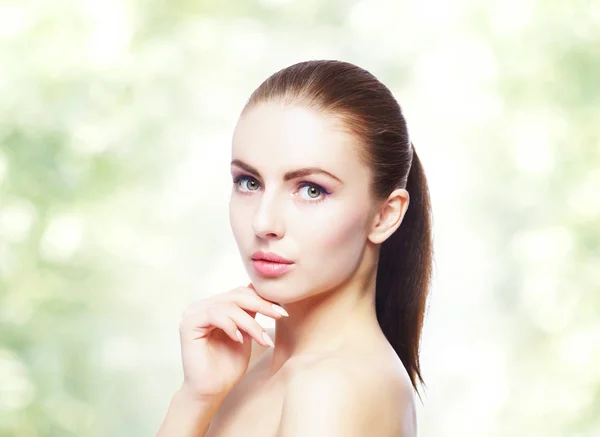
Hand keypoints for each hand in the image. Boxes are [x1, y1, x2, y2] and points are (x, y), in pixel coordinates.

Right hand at [177, 283, 286, 400]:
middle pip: (236, 295)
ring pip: (229, 306)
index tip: (282, 310)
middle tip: (279, 315)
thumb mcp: (246, 333)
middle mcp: (202, 306)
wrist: (212, 390)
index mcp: (215, 305)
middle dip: (261, 305)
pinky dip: (231, 325)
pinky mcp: (188, 324)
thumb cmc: (228, 365)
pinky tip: (240, 339)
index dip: (262, 298)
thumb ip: (250, 313)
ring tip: (261, 339)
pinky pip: (215, 314)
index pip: (241, 293)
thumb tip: (266, 292)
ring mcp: (194, 313)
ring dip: (249, 322)